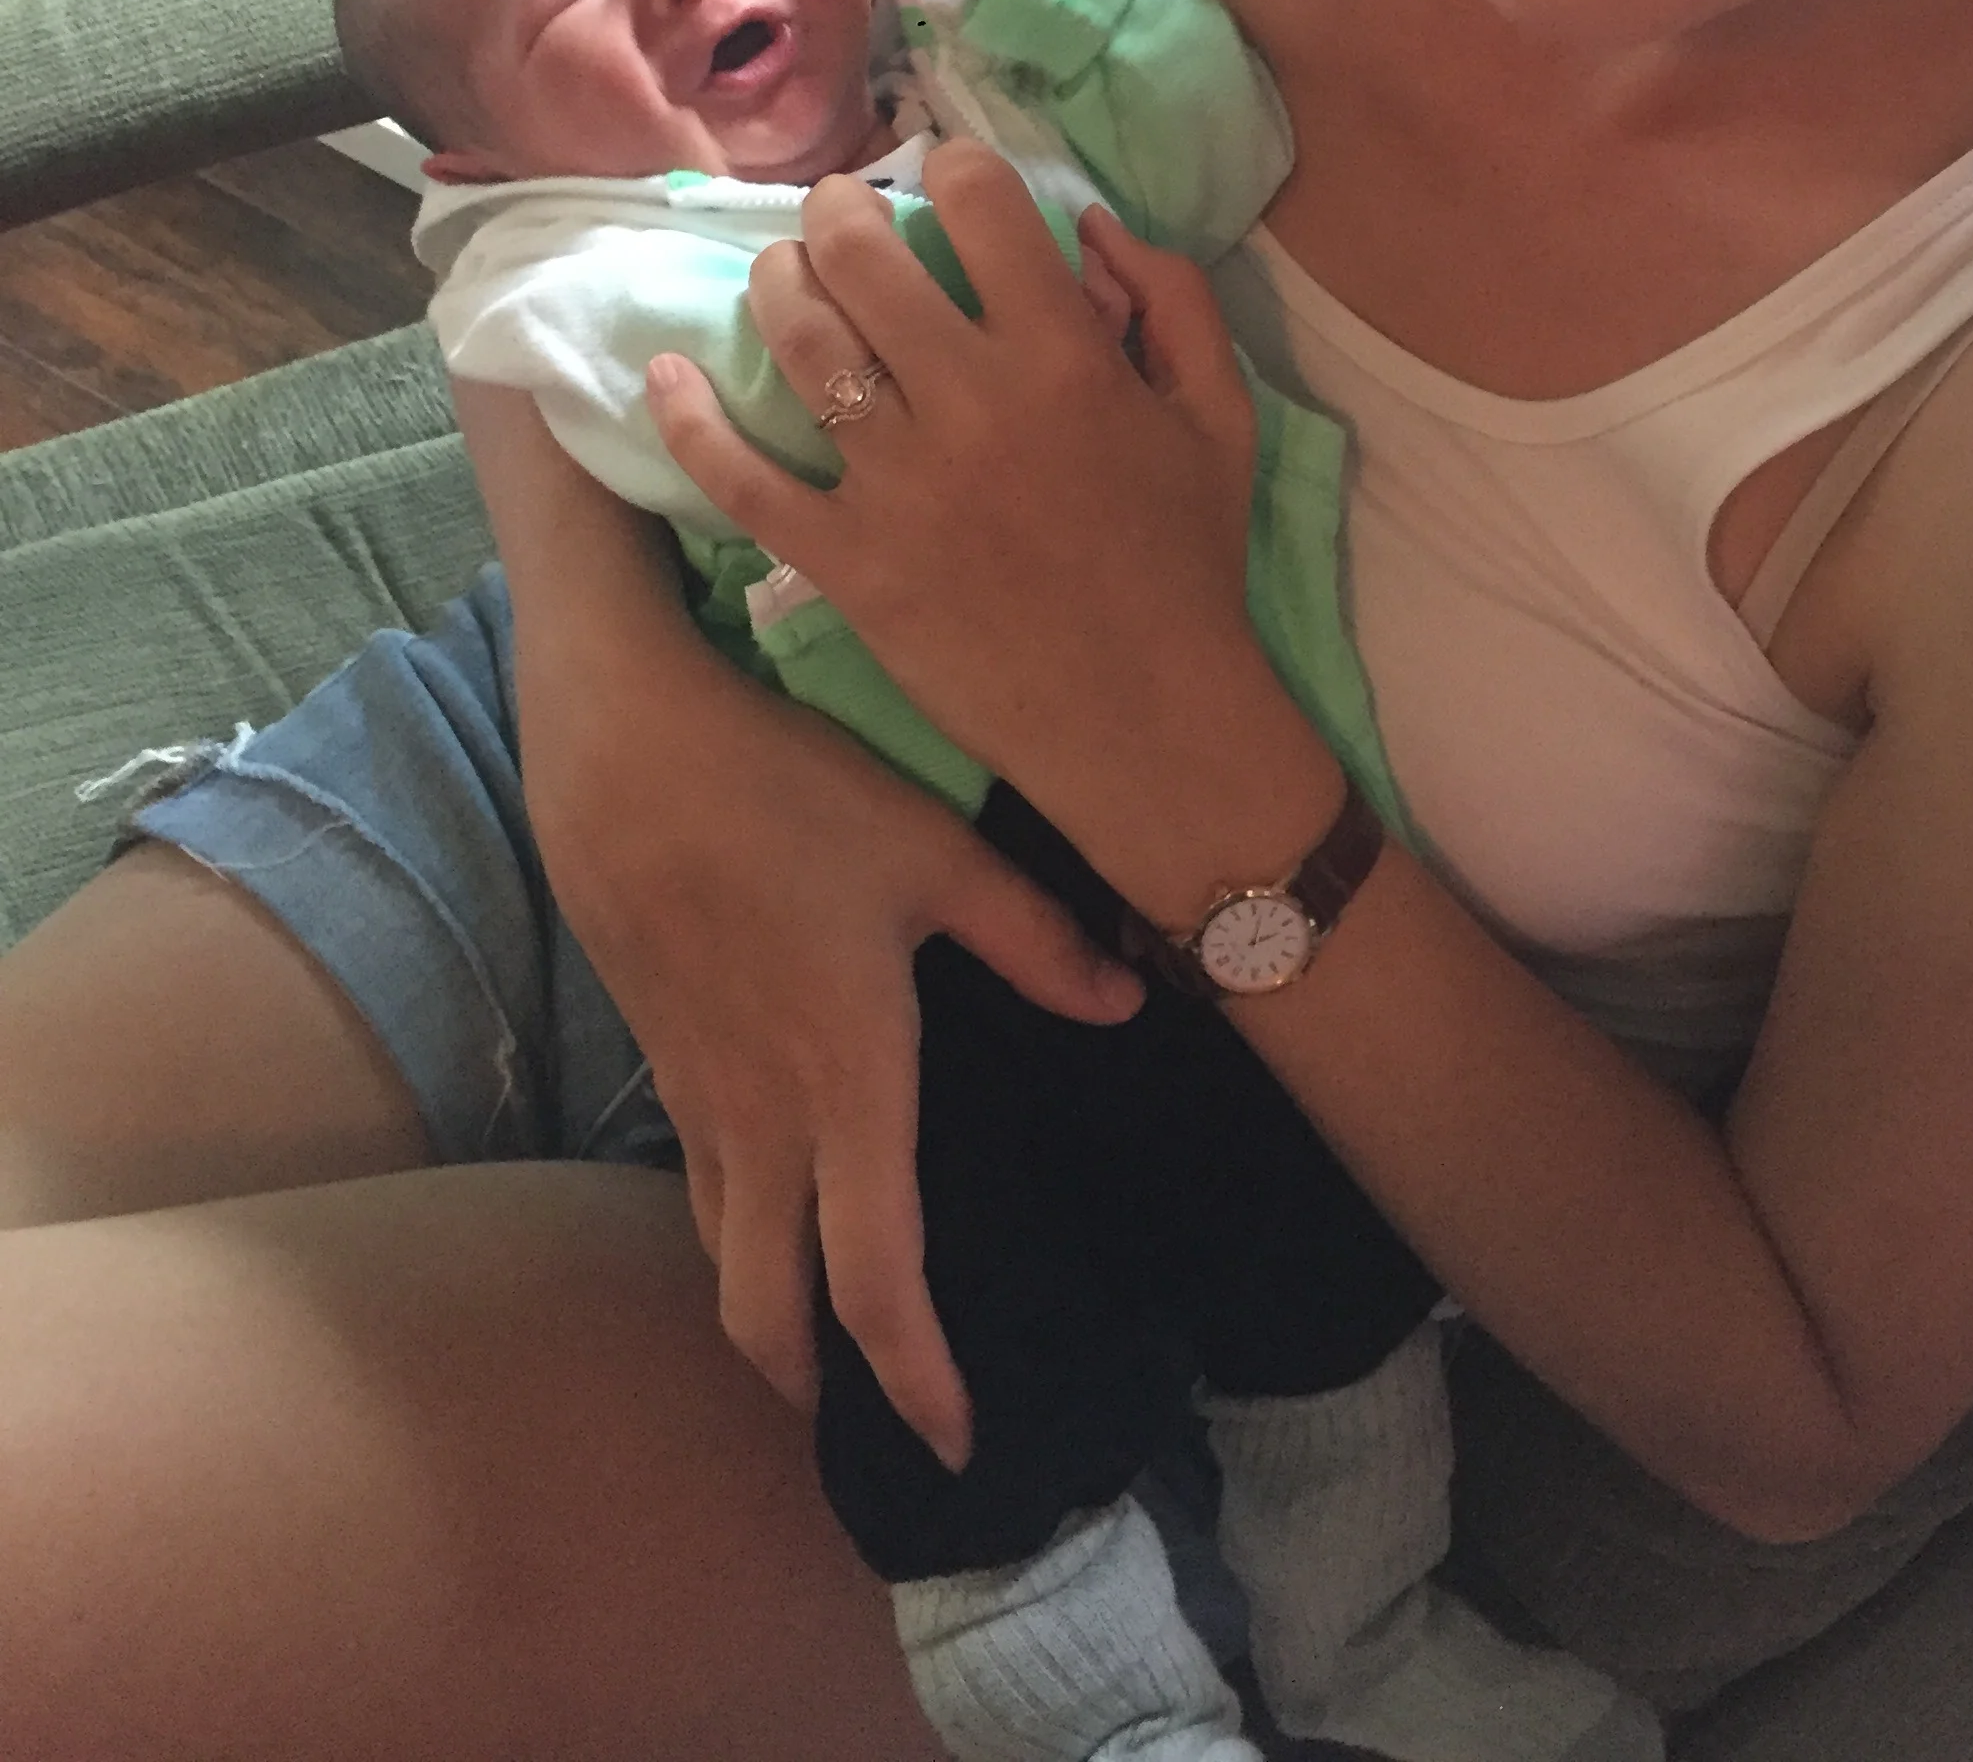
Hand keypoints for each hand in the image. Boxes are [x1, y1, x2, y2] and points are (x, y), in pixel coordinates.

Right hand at [539, 650, 1142, 1454]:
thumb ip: (1036, 939)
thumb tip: (1126, 1004)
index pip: (875, 1278)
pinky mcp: (659, 1054)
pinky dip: (733, 1234)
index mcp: (845, 1082)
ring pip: (721, 1253)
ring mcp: (696, 1093)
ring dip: (763, 1319)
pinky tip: (768, 1207)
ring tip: (819, 1344)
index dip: (915, 1377)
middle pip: (766, 1312)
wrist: (625, 750)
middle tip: (871, 1428)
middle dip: (812, 1390)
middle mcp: (761, 1117)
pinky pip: (699, 1183)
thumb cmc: (790, 792)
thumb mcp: (936, 852)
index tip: (955, 1444)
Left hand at [647, 145, 1335, 917]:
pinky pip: (743, 478)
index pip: (978, 200)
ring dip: (776, 284)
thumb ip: (1174, 300)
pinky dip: (690, 420)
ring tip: (784, 275)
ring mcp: (897, 481)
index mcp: (1065, 355)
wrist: (1146, 720)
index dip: (951, 164)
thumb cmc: (1187, 563)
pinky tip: (666, 374)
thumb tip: (1092, 224)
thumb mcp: (1219, 415)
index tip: (942, 178)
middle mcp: (970, 400)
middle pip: (862, 255)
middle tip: (837, 215)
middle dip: (837, 211)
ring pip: (798, 342)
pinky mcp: (846, 559)